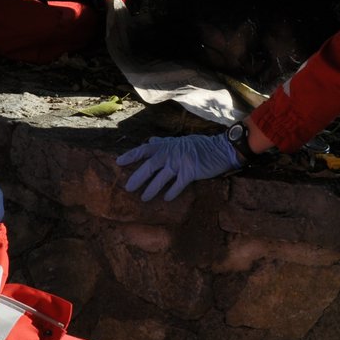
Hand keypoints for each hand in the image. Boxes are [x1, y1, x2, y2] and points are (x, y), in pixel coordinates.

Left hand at [117, 132, 241, 201]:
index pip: (145, 149)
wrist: (220, 149)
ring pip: (162, 177)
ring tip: (143, 198)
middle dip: (138, 177)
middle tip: (127, 187)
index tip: (119, 162)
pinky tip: (166, 198)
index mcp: (167, 145)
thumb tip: (150, 141)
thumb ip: (164, 142)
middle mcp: (172, 152)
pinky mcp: (191, 171)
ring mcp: (181, 161)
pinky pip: (178, 184)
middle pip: (150, 165)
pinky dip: (172, 191)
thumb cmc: (200, 146)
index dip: (131, 155)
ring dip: (152, 188)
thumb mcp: (180, 141)